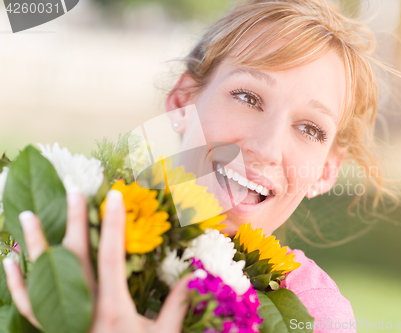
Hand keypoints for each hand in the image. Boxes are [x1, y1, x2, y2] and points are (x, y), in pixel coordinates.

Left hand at [2, 189, 191, 332]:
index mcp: (113, 309)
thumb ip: (176, 307)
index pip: (112, 256)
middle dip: (75, 221)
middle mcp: (83, 310)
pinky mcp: (51, 330)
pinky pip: (28, 306)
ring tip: (28, 214)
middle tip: (73, 190)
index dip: (114, 224)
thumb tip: (193, 277)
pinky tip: (10, 262)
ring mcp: (62, 320)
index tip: (114, 195)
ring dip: (35, 244)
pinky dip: (18, 283)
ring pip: (44, 277)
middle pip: (76, 258)